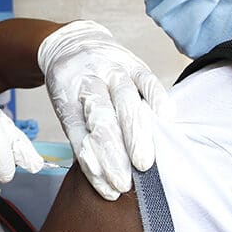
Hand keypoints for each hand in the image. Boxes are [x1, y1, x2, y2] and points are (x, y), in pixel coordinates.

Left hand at [38, 20, 172, 199]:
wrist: (72, 42)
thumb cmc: (72, 87)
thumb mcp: (66, 108)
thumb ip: (82, 136)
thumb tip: (101, 176)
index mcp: (66, 94)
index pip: (78, 131)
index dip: (92, 161)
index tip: (108, 189)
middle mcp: (89, 80)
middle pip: (101, 117)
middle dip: (113, 152)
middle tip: (123, 181)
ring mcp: (112, 69)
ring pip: (124, 100)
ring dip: (135, 132)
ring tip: (143, 162)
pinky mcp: (133, 63)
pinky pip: (146, 79)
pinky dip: (156, 96)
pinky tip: (165, 117)